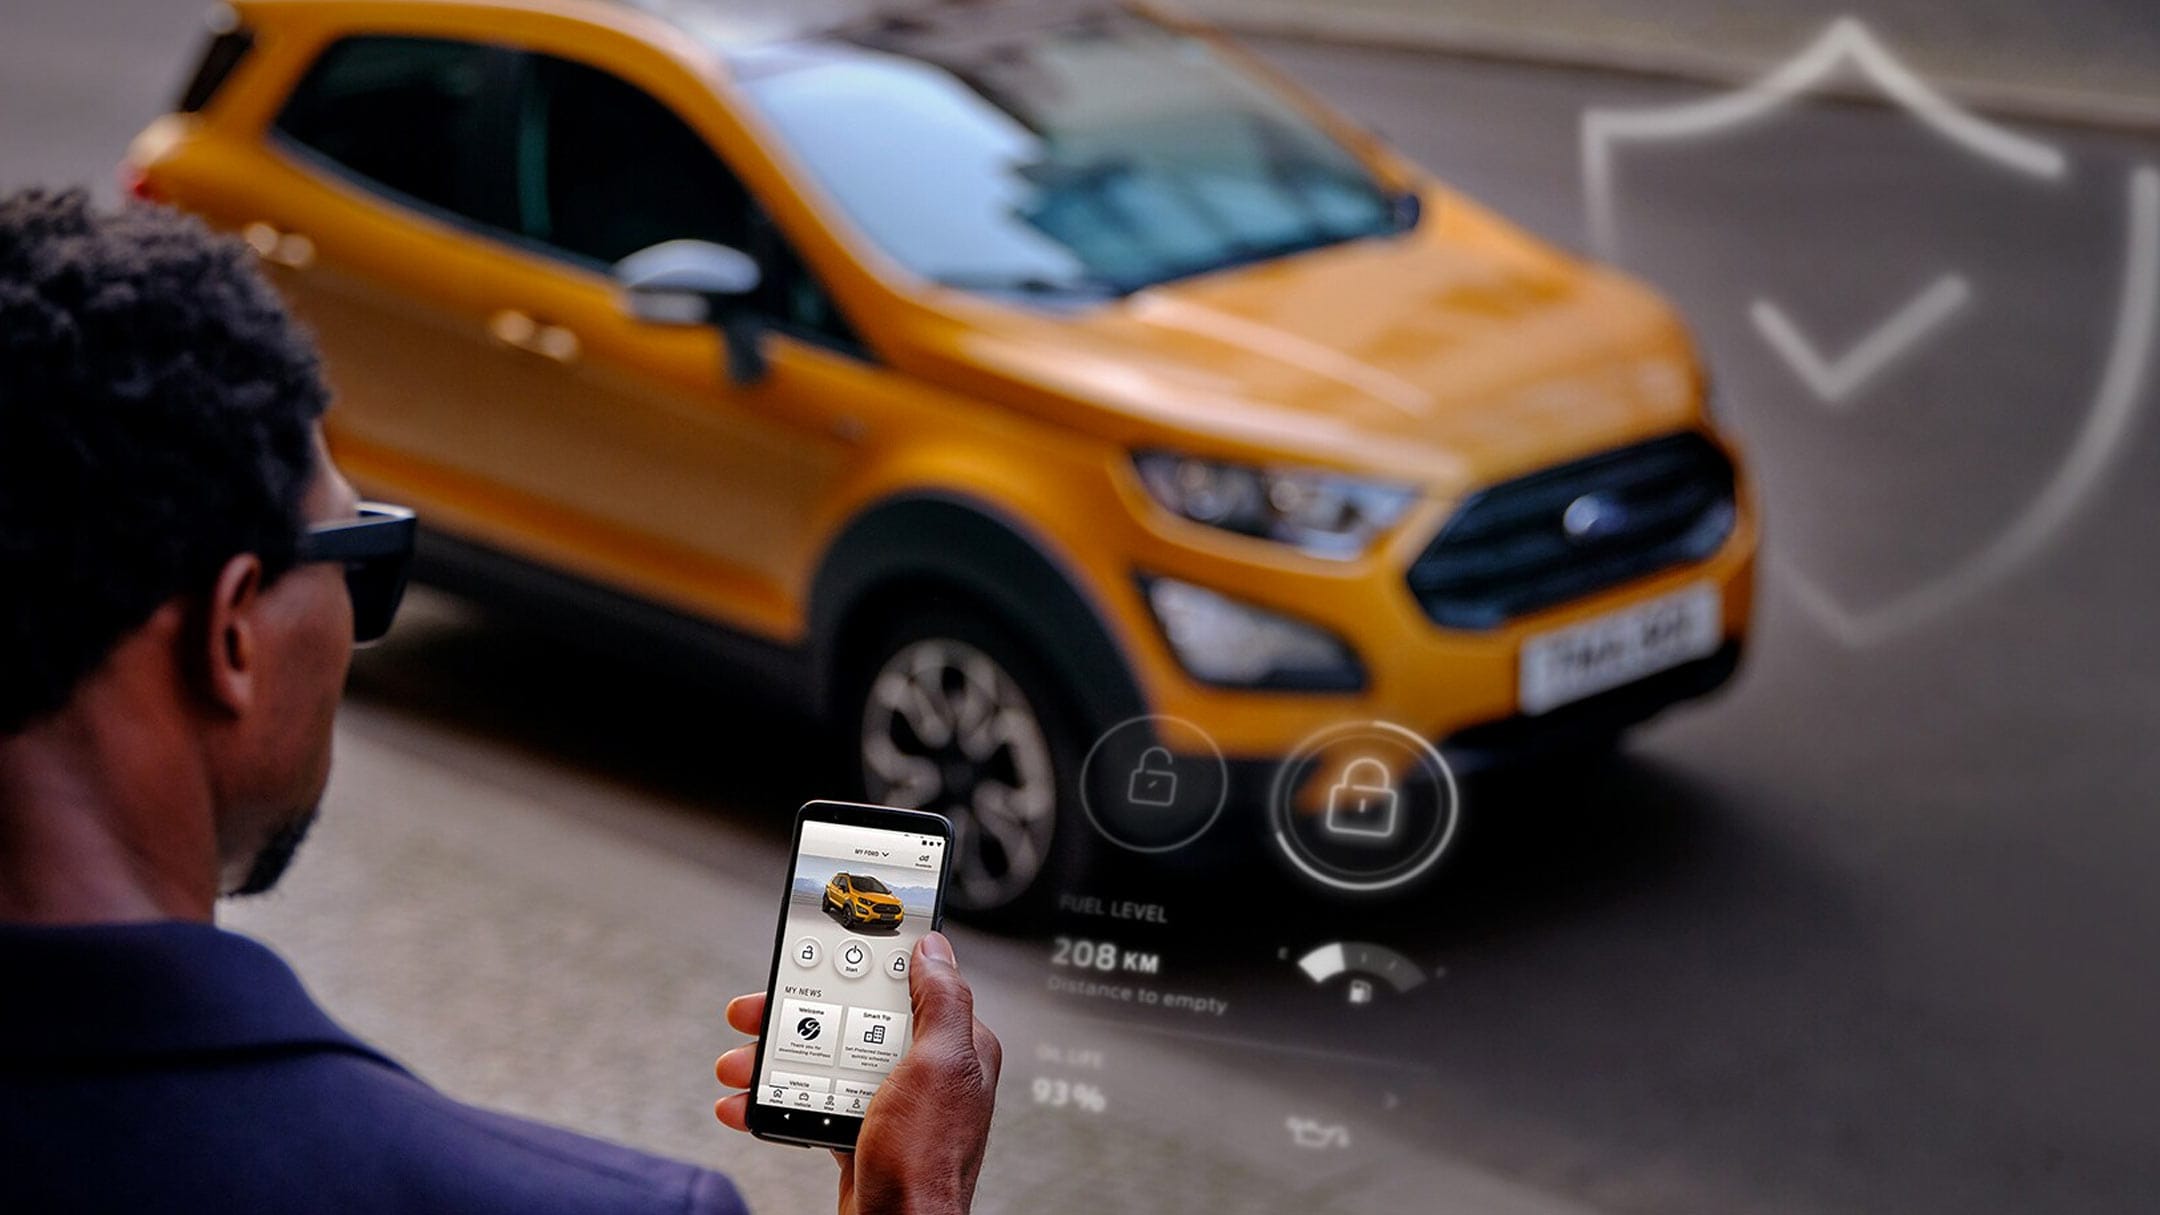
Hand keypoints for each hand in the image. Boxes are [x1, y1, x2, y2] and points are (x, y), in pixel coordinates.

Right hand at [715, 932, 1001, 1214]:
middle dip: (798, 1016)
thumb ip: (940, 1003)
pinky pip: (814, 1102)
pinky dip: (777, 1101)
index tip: (819, 953)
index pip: (908, 983)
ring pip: (827, 1060)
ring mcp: (892, 1103)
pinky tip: (747, 1104)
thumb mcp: (938, 1066)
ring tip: (737, 1065)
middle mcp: (925, 1071)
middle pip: (854, 1019)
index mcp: (955, 1046)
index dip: (862, 964)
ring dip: (775, 1060)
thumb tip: (934, 949)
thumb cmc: (927, 1162)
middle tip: (752, 1013)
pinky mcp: (862, 1133)